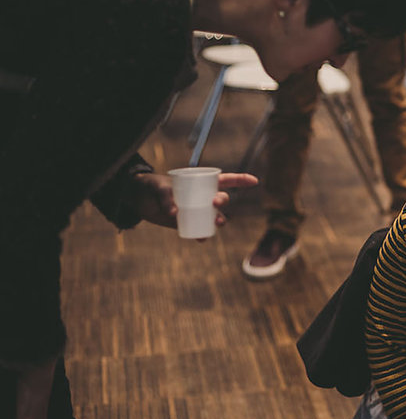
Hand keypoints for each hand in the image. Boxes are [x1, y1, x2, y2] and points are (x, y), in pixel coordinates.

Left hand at [134, 172, 258, 231]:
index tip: (255, 181)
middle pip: (222, 199)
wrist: (137, 200)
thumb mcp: (157, 187)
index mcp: (201, 182)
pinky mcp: (187, 223)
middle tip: (214, 204)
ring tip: (217, 224)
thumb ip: (166, 197)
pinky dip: (202, 235)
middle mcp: (202, 197)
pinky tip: (201, 238)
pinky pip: (200, 230)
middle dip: (223, 201)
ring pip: (215, 217)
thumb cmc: (150, 186)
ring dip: (219, 220)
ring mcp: (196, 211)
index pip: (226, 180)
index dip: (241, 179)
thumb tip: (174, 213)